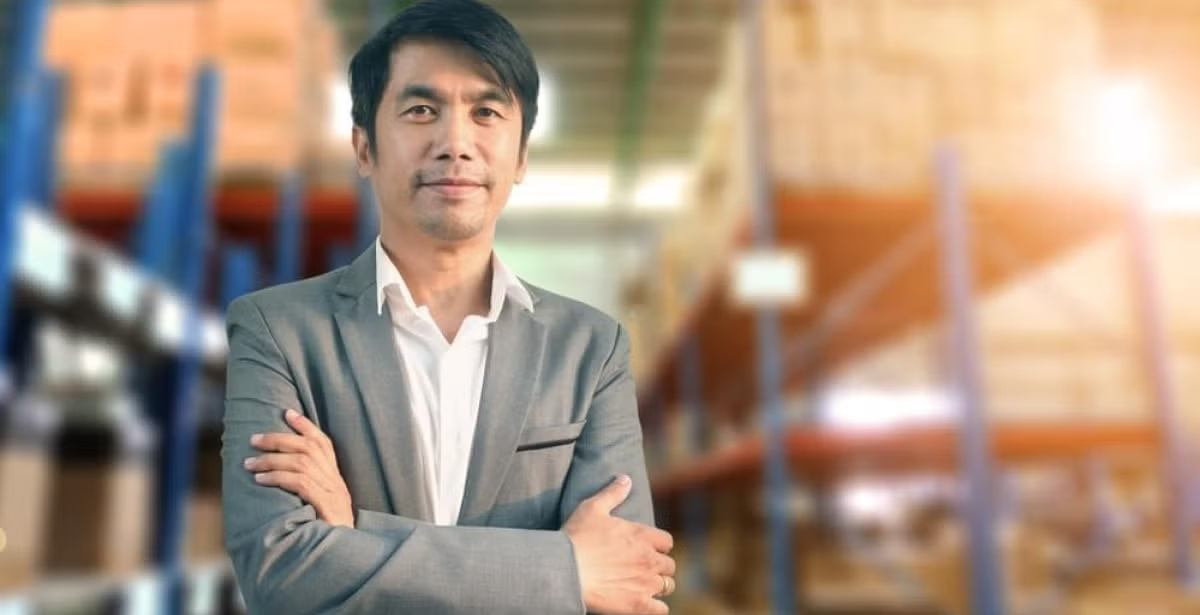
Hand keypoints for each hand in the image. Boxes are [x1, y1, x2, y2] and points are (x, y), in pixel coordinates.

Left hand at [244, 408, 354, 527]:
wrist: (346, 552)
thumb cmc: (328, 529)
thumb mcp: (322, 503)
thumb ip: (309, 486)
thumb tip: (280, 472)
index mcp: (335, 476)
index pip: (323, 443)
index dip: (306, 426)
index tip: (287, 412)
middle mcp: (335, 479)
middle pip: (308, 447)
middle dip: (278, 439)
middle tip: (254, 439)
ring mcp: (331, 491)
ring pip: (300, 463)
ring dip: (271, 459)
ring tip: (248, 463)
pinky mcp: (324, 504)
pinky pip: (299, 483)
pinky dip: (278, 477)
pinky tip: (260, 479)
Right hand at [563, 475, 675, 614]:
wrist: (565, 569)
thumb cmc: (577, 537)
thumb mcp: (593, 508)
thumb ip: (613, 493)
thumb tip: (626, 478)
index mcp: (642, 536)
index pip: (666, 541)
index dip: (659, 546)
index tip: (649, 549)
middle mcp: (649, 559)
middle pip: (669, 565)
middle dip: (659, 567)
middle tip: (645, 569)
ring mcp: (645, 583)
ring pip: (667, 586)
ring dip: (659, 586)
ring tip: (645, 587)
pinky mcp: (638, 605)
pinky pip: (660, 610)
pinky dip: (656, 608)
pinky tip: (647, 605)